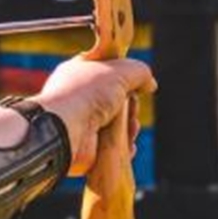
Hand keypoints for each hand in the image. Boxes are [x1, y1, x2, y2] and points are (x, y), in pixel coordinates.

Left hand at [34, 57, 156, 175]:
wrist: (66, 129)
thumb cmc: (86, 94)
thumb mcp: (119, 71)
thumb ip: (139, 72)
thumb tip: (151, 84)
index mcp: (79, 73)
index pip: (106, 70)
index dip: (124, 75)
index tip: (136, 80)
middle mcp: (80, 98)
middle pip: (118, 100)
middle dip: (131, 104)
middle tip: (130, 106)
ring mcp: (84, 124)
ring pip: (119, 124)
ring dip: (130, 126)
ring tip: (129, 126)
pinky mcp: (89, 147)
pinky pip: (114, 147)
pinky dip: (125, 146)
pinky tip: (127, 143)